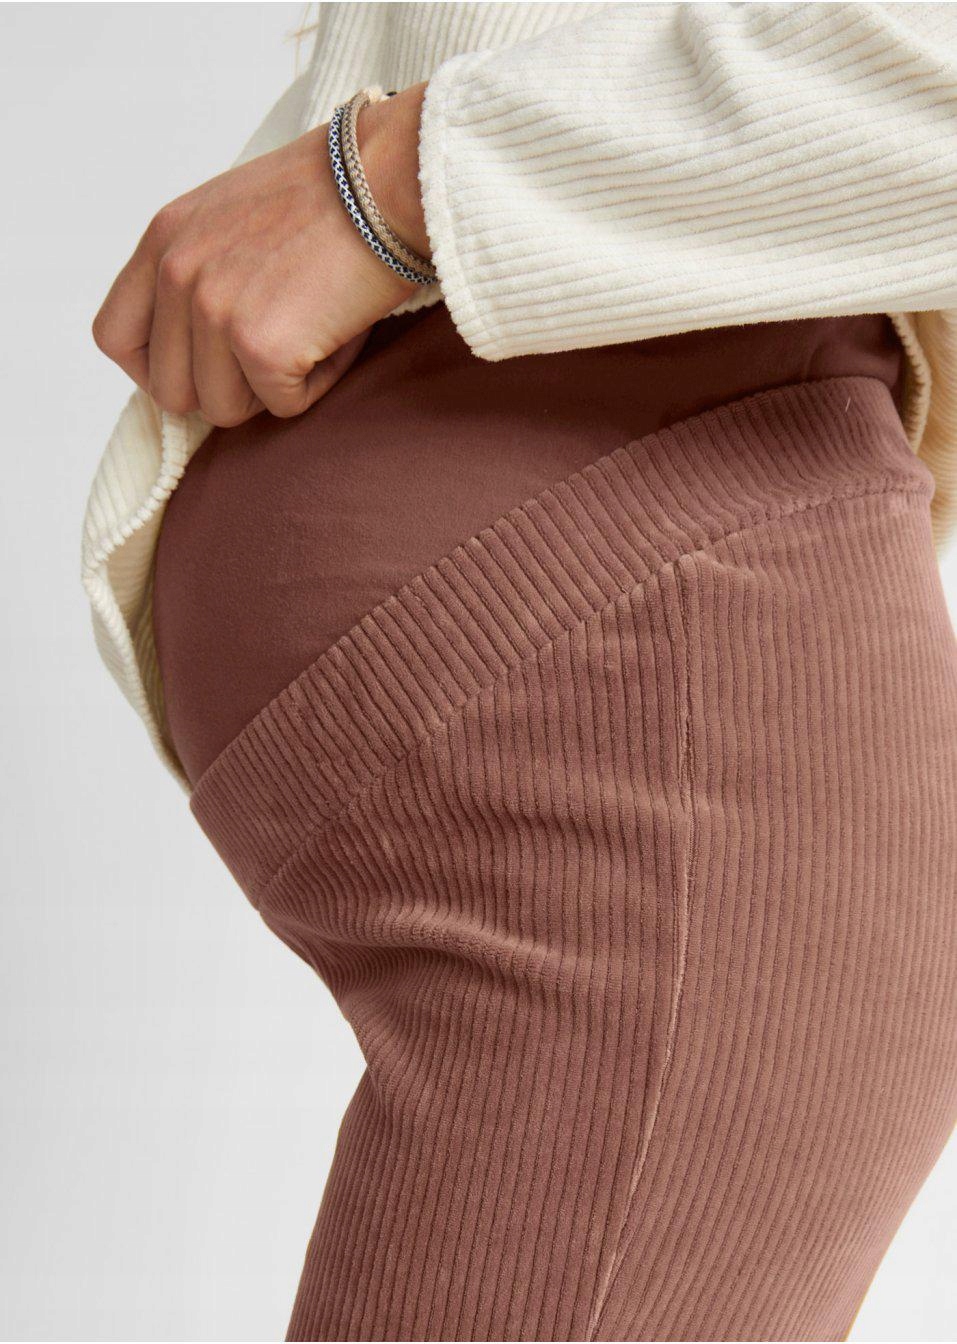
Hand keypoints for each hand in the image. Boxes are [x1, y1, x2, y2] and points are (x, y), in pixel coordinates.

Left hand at [92, 83, 430, 426]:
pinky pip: (284, 406)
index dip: (158, 368)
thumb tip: (196, 348)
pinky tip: (338, 333)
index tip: (202, 367)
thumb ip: (197, 272)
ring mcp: (214, 310)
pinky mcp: (260, 345)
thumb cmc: (332, 196)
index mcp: (164, 240)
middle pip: (171, 392)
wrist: (388, 179)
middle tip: (276, 351)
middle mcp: (177, 273)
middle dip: (226, 388)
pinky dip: (318, 383)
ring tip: (310, 334)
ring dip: (274, 388)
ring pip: (224, 410)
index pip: (115, 337)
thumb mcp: (230, 217)